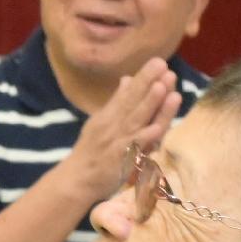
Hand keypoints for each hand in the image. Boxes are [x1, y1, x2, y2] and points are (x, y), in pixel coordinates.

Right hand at [52, 57, 183, 214]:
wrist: (77, 180)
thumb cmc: (91, 151)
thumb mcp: (100, 122)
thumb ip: (116, 101)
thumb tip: (128, 78)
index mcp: (109, 115)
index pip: (128, 93)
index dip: (143, 77)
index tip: (159, 61)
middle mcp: (112, 125)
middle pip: (132, 102)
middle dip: (148, 83)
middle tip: (163, 65)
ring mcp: (116, 142)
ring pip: (136, 120)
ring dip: (150, 104)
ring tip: (163, 87)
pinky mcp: (119, 160)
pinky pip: (134, 149)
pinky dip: (145, 138)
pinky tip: (158, 128)